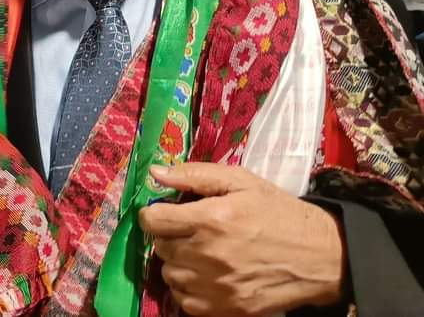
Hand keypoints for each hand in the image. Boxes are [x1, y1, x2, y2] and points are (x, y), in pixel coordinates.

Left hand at [138, 163, 345, 316]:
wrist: (323, 256)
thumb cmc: (279, 212)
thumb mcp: (241, 181)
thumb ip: (194, 175)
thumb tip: (155, 173)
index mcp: (211, 219)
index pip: (152, 221)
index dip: (153, 213)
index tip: (164, 212)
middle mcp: (209, 255)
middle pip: (160, 248)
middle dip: (168, 236)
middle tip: (188, 230)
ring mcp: (218, 287)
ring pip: (170, 275)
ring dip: (177, 263)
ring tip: (199, 252)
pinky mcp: (229, 310)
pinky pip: (186, 302)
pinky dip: (188, 289)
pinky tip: (205, 275)